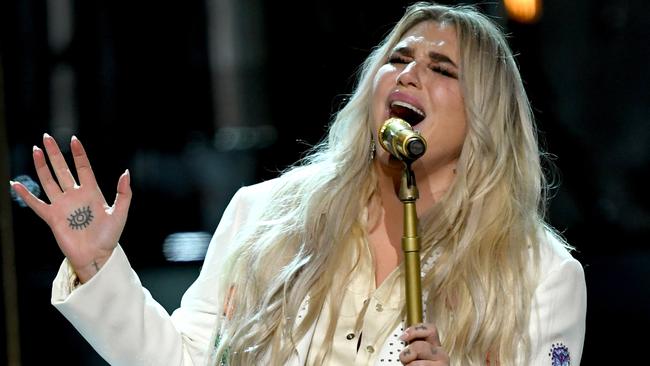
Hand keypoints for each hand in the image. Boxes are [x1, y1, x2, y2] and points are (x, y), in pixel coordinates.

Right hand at [10, 133, 130, 282]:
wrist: (96, 256)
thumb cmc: (110, 236)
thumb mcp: (120, 212)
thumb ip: (124, 193)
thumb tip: (126, 172)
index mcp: (92, 192)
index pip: (83, 168)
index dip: (78, 154)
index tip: (73, 140)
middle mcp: (75, 196)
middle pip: (63, 170)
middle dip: (55, 154)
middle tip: (46, 137)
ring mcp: (62, 206)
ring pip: (49, 181)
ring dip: (42, 166)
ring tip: (36, 150)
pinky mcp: (52, 218)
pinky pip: (36, 204)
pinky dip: (26, 195)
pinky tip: (16, 185)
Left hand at [399, 322, 449, 365]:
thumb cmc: (420, 365)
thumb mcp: (417, 354)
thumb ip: (414, 344)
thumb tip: (402, 336)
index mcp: (435, 346)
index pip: (430, 329)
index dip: (415, 330)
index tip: (403, 337)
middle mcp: (441, 354)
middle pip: (419, 346)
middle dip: (407, 353)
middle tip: (405, 360)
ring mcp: (441, 365)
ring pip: (416, 363)